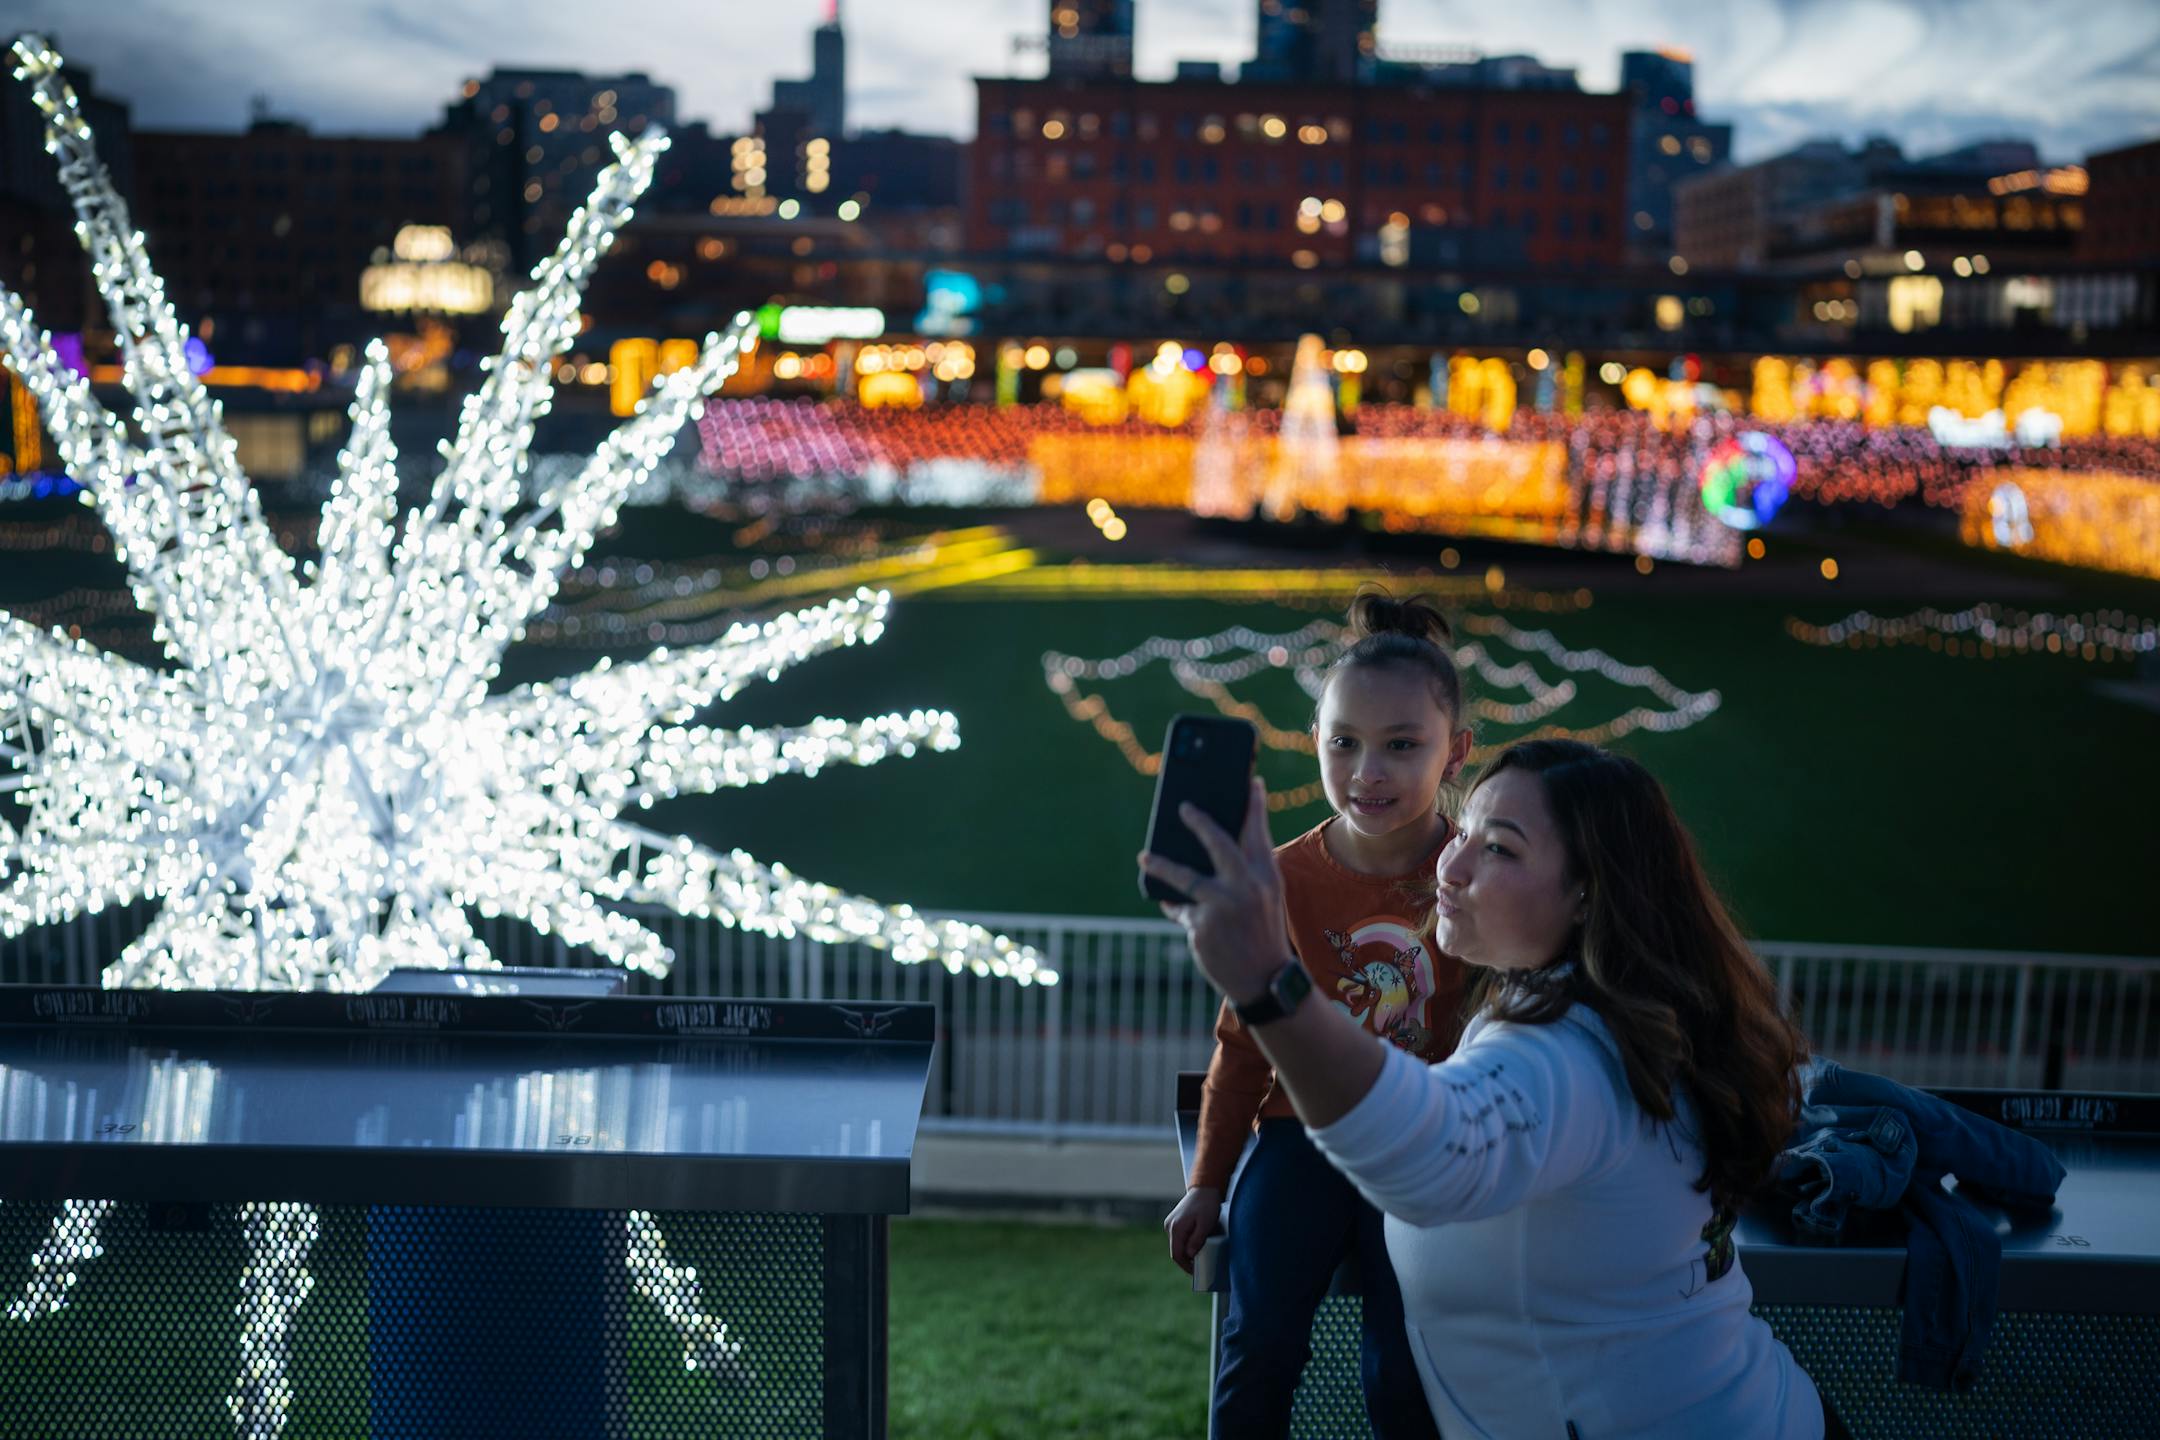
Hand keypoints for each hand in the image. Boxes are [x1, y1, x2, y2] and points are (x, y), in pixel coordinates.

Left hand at [1138, 776, 1289, 1003]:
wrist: (1264, 979)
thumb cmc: (1261, 932)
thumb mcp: (1265, 898)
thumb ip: (1246, 872)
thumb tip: (1208, 846)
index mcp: (1266, 876)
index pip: (1258, 832)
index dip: (1254, 806)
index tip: (1250, 782)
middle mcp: (1247, 887)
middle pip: (1218, 843)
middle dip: (1199, 822)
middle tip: (1183, 807)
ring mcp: (1223, 906)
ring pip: (1185, 876)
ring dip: (1162, 865)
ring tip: (1144, 858)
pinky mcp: (1202, 926)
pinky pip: (1181, 909)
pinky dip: (1175, 907)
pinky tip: (1168, 904)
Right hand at [1164, 1185, 1223, 1272]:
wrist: (1204, 1188)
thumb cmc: (1207, 1205)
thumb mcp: (1206, 1224)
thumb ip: (1197, 1240)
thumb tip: (1190, 1255)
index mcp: (1176, 1228)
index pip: (1176, 1255)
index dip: (1185, 1266)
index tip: (1196, 1272)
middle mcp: (1169, 1226)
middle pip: (1176, 1251)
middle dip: (1187, 1260)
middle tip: (1199, 1266)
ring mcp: (1170, 1223)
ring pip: (1177, 1245)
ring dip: (1187, 1252)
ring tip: (1200, 1255)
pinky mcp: (1174, 1221)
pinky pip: (1179, 1238)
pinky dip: (1186, 1244)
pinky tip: (1196, 1244)